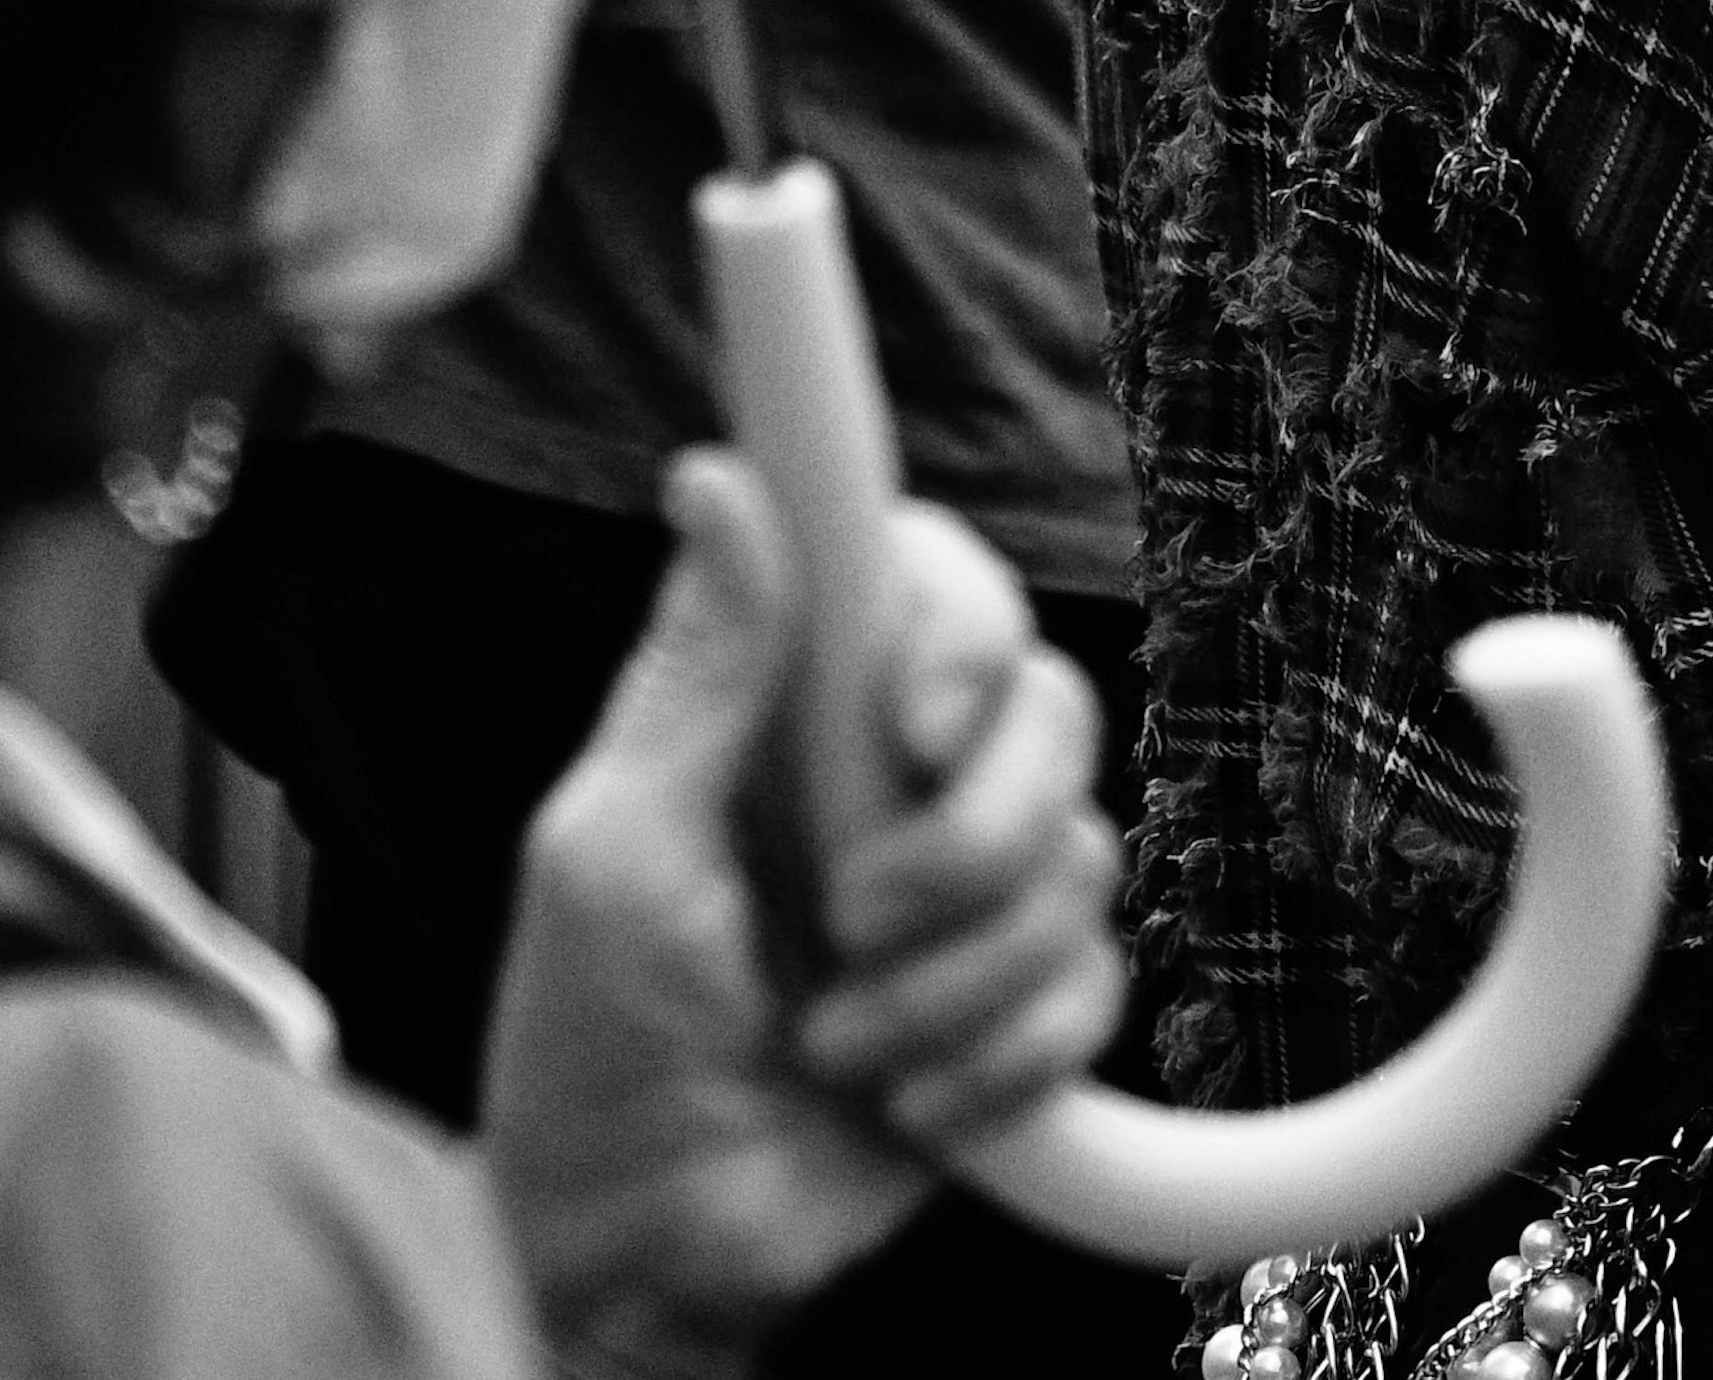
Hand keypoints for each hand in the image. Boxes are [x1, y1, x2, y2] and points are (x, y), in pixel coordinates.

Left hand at [481, 455, 1123, 1377]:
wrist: (641, 1266)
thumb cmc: (588, 1054)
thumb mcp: (610, 854)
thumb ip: (696, 674)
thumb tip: (714, 477)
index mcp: (800, 712)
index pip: (940, 578)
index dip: (961, 633)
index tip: (916, 729)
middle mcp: (898, 777)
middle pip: (1051, 707)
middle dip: (969, 838)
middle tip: (852, 919)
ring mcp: (967, 892)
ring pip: (1081, 855)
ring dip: (956, 979)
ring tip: (837, 1042)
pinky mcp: (1016, 1008)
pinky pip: (1095, 987)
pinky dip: (1000, 1060)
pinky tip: (905, 1104)